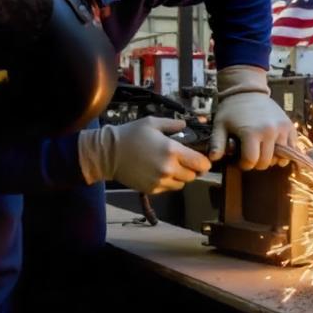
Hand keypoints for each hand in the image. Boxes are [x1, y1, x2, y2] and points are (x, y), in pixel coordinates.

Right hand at [77, 117, 211, 193]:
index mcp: (172, 151)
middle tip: (184, 161)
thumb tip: (185, 124)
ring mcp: (160, 181)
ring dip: (181, 176)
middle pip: (193, 176)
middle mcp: (169, 169)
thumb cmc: (131, 135)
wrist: (109, 153)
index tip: (201, 159)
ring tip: (171, 166)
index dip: (204, 162)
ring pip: (182, 184)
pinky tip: (159, 172)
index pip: (201, 164)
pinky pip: (169, 188)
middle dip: (191, 169)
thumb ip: (172, 124)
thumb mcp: (152, 123)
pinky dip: (168, 182)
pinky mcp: (152, 189)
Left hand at [211, 65, 296, 169]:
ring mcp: (282, 129)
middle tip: (250, 155)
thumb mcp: (220, 125)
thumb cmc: (232, 109)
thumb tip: (213, 159)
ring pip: (280, 157)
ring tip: (262, 151)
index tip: (240, 159)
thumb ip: (217, 143)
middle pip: (266, 161)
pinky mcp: (290, 126)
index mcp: (251, 132)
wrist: (249, 91)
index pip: (251, 161)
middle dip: (256, 163)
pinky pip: (292, 148)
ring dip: (271, 158)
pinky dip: (285, 153)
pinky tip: (274, 149)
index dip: (244, 164)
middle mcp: (269, 131)